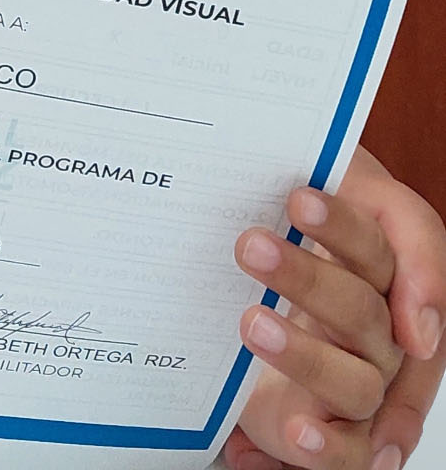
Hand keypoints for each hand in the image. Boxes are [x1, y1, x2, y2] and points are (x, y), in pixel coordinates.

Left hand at [224, 153, 445, 468]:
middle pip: (359, 308)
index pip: (372, 244)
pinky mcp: (345, 429)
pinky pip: (355, 453)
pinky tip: (300, 433)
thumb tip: (378, 260)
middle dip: (304, 278)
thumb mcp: (323, 188)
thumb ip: (356, 207)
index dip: (340, 227)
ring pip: (356, 380)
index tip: (297, 201)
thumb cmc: (295, 228)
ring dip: (305, 356)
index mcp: (381, 267)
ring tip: (251, 323)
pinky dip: (329, 447)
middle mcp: (381, 328)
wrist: (265, 274)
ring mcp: (366, 380)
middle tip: (249, 246)